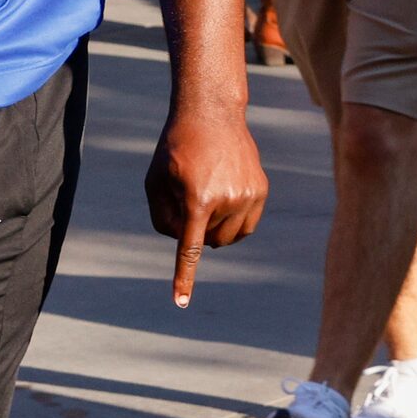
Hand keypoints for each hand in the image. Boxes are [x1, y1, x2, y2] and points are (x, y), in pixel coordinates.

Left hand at [143, 108, 267, 305]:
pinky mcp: (261, 191)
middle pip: (209, 242)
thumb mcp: (155, 180)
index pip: (191, 248)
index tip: (180, 302)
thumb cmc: (176, 149)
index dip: (184, 277)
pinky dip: (231, 223)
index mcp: (197, 197)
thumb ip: (161, 216)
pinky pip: (245, 227)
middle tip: (186, 203)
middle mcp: (228, 199)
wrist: (211, 115)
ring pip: (229, 238)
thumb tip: (182, 242)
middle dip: (195, 232)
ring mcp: (249, 196)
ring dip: (214, 229)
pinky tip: (221, 200)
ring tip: (203, 198)